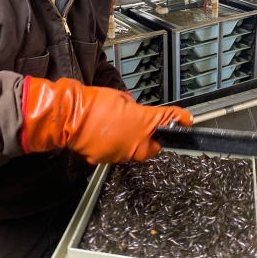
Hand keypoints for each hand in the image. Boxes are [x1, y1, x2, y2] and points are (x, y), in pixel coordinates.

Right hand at [21, 77, 192, 163]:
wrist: (69, 117)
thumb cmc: (93, 104)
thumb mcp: (119, 97)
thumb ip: (132, 107)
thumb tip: (134, 110)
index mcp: (144, 122)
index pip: (167, 119)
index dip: (179, 118)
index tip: (187, 120)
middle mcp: (136, 142)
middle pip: (153, 147)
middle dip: (151, 140)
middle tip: (143, 130)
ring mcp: (121, 154)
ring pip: (133, 152)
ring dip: (130, 143)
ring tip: (116, 130)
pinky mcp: (105, 160)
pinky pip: (115, 154)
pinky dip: (112, 147)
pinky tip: (104, 137)